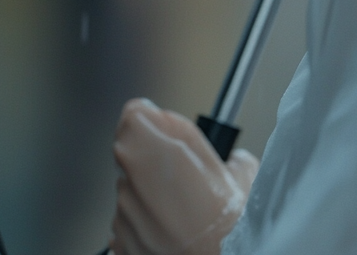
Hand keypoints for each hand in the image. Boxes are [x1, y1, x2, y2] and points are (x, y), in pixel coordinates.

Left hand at [110, 99, 258, 254]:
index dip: (153, 121)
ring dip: (153, 196)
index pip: (133, 114)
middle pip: (136, 155)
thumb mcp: (237, 166)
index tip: (165, 129)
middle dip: (156, 161)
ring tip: (186, 211)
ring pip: (134, 191)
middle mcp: (130, 181)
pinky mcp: (119, 245)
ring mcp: (122, 216)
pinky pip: (131, 224)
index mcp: (151, 151)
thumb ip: (211, 146)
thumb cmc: (229, 227)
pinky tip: (174, 232)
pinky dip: (147, 225)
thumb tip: (203, 145)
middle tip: (188, 176)